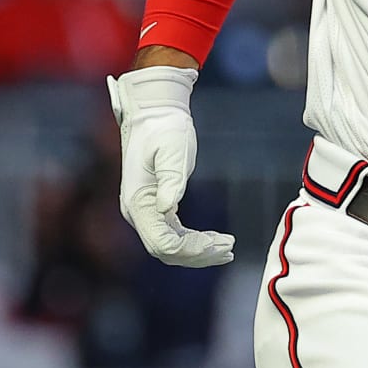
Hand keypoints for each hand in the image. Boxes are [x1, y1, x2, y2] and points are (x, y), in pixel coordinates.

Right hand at [107, 66, 234, 266]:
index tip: (218, 242)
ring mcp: (145, 210)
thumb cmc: (164, 128)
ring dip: (198, 251)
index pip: (162, 242)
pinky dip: (193, 241)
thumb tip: (167, 208)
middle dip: (197, 255)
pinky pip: (173, 234)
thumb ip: (171, 179)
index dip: (190, 249)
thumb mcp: (172, 150)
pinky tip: (213, 240)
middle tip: (230, 249)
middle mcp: (137, 212)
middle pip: (165, 250)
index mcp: (139, 202)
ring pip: (170, 246)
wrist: (154, 112)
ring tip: (228, 248)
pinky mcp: (155, 206)